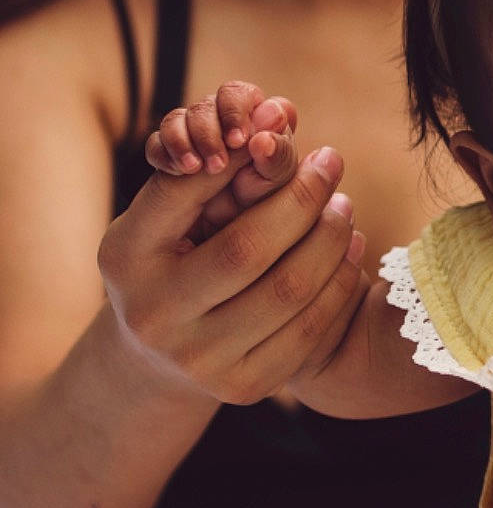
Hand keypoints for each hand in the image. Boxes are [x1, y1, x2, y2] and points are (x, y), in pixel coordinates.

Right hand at [102, 95, 367, 404]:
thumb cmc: (168, 259)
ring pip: (290, 293)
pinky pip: (310, 332)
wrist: (157, 355)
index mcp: (128, 257)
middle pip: (250, 250)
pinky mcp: (244, 388)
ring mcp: (200, 360)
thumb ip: (208, 174)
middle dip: (303, 199)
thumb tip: (275, 119)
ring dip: (331, 241)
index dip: (251, 164)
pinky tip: (350, 254)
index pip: (190, 195)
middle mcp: (156, 315)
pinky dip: (339, 286)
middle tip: (332, 165)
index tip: (296, 137)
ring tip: (344, 208)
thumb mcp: (165, 215)